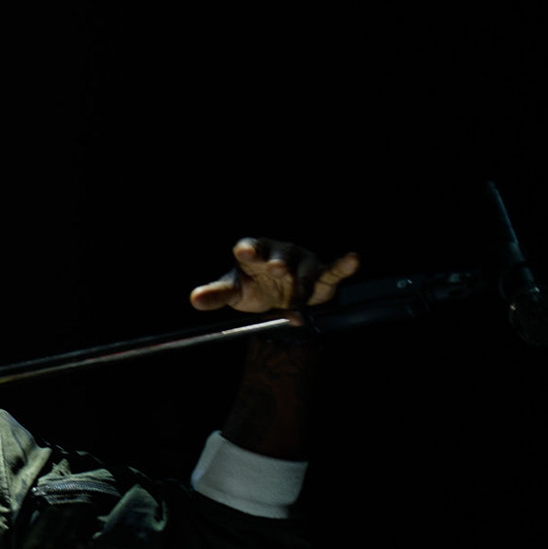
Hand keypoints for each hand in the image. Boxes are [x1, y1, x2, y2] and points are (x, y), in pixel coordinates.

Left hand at [191, 237, 358, 321]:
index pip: (251, 248)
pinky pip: (334, 269)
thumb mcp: (234, 291)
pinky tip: (352, 259)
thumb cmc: (254, 287)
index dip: (249, 250)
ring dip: (302, 284)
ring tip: (299, 298)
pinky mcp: (322, 274)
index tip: (245, 252)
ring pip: (305, 272)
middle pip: (280, 257)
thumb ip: (217, 294)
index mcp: (255, 254)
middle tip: (276, 269)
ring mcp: (302, 263)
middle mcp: (280, 254)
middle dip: (279, 263)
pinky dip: (344, 265)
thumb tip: (194, 300)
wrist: (280, 297)